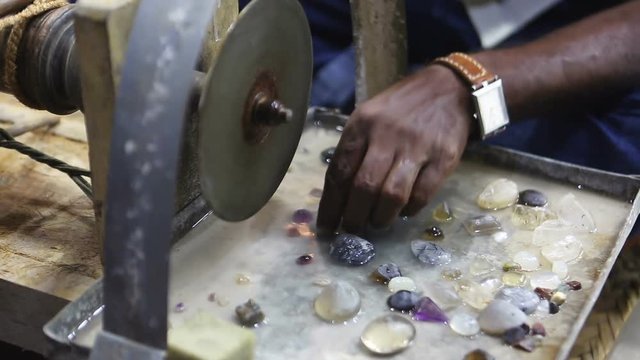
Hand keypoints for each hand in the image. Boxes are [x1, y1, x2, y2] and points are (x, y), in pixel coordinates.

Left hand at [317, 64, 472, 233]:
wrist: (450, 88)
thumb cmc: (402, 108)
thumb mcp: (370, 117)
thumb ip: (355, 150)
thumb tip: (339, 197)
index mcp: (361, 125)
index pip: (338, 173)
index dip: (331, 206)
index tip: (327, 228)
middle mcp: (386, 135)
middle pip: (363, 188)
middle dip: (354, 217)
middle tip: (354, 230)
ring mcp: (416, 146)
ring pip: (391, 195)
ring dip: (381, 218)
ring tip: (377, 223)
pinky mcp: (443, 157)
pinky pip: (422, 194)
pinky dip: (410, 209)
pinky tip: (404, 211)